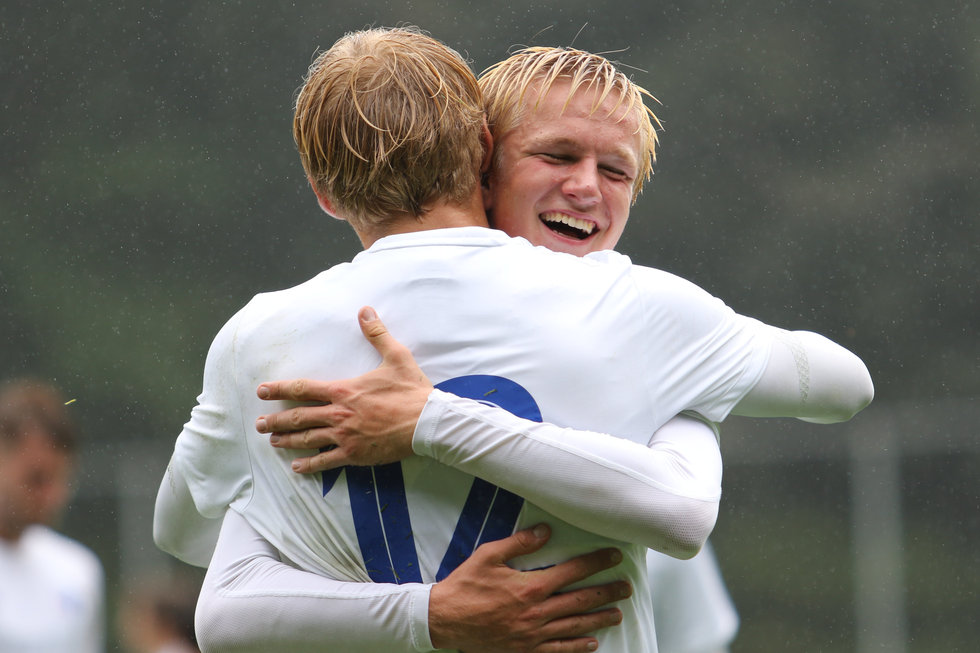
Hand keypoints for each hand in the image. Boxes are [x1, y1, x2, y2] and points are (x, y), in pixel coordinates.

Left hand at [255, 306, 433, 470]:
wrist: (427, 422)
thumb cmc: (412, 390)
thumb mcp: (396, 357)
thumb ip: (377, 334)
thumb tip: (365, 310)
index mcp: (344, 390)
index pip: (304, 388)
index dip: (280, 389)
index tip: (262, 391)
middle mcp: (339, 414)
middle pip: (299, 417)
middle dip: (276, 420)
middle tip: (259, 424)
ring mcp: (345, 436)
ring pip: (308, 439)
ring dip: (287, 440)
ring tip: (273, 441)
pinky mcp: (355, 454)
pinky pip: (327, 461)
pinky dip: (310, 465)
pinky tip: (298, 467)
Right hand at [429, 524, 629, 652]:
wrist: (445, 620)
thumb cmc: (465, 586)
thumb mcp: (489, 556)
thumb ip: (520, 543)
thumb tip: (545, 531)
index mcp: (531, 587)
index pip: (572, 571)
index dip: (596, 563)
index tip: (614, 557)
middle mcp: (537, 612)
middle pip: (581, 600)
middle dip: (606, 592)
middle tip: (626, 587)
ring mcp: (533, 634)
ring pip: (574, 626)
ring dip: (598, 619)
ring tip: (617, 613)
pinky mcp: (526, 650)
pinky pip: (558, 650)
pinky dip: (577, 647)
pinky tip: (591, 643)